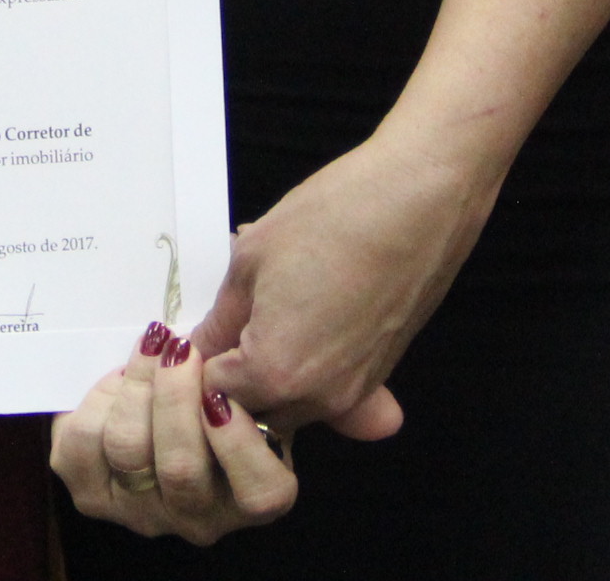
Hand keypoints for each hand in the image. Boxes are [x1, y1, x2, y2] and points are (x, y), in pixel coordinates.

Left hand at [51, 320, 297, 541]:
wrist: (158, 403)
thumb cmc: (214, 393)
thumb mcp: (244, 385)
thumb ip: (242, 376)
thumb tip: (216, 353)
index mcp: (253, 498)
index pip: (260, 493)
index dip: (238, 443)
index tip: (220, 392)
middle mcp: (199, 519)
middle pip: (180, 468)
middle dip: (175, 396)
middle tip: (178, 349)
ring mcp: (141, 513)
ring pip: (128, 448)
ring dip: (137, 386)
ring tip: (151, 348)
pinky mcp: (91, 494)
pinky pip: (83, 442)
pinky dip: (98, 398)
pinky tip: (119, 379)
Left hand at [193, 128, 495, 436]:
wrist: (420, 199)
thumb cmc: (335, 217)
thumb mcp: (251, 260)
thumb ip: (222, 318)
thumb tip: (203, 345)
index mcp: (277, 373)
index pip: (213, 396)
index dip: (195, 366)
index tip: (189, 337)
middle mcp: (320, 397)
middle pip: (254, 411)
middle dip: (230, 378)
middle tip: (219, 326)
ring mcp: (356, 390)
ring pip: (293, 407)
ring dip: (267, 378)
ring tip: (258, 317)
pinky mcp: (381, 372)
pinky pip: (328, 391)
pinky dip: (305, 370)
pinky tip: (298, 317)